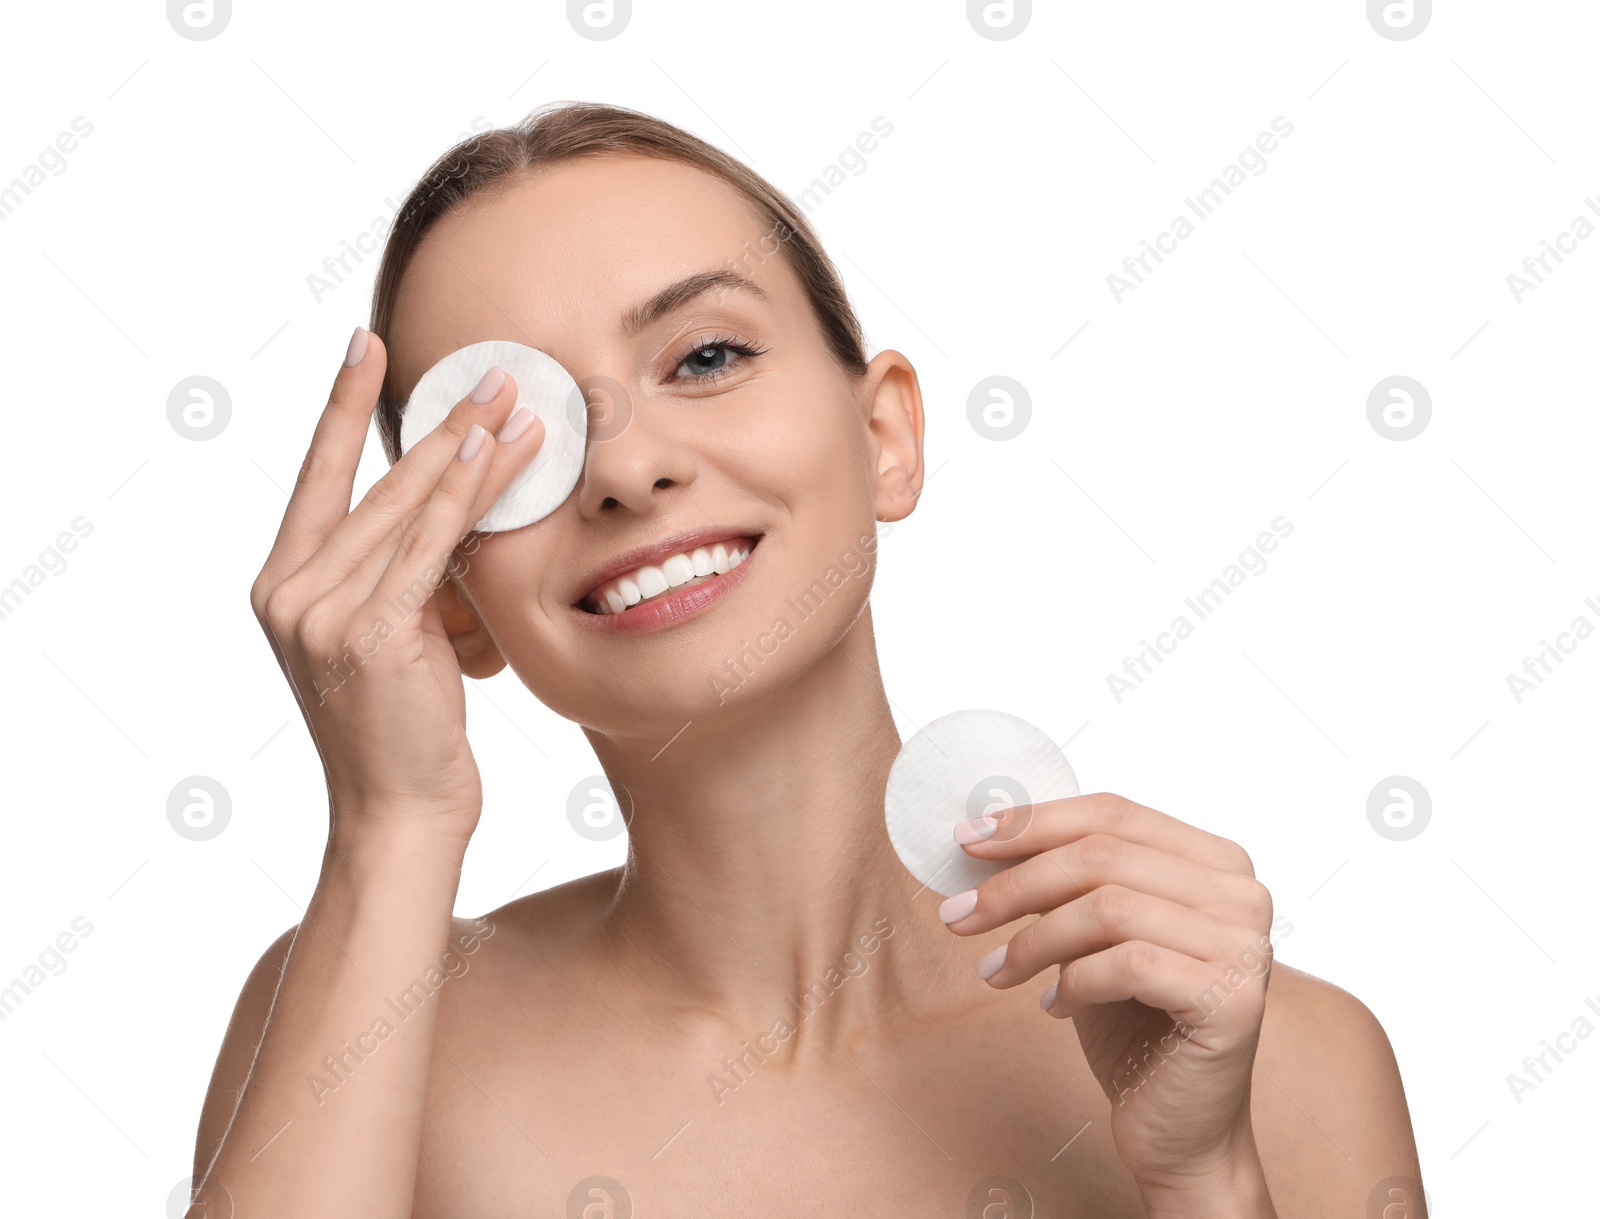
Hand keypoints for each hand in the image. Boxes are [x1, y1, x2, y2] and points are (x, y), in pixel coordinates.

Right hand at [248, 327, 545, 844]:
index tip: (364, 346)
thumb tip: (462, 507)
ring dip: (466, 449)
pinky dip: (466, 498)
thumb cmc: (408, 730)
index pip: (319, 478)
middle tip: (494, 374)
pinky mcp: (368, 635)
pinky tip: (498, 455)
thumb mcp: (396, 636)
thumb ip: (405, 573)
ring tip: (513, 401)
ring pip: (407, 509)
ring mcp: (320, 614)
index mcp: (283, 588)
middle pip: (377, 485)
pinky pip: (429, 548)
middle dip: (440, 425)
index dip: (343, 408)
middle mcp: (289, 594)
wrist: (400, 814)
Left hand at [940, 792, 1276, 1199]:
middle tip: (958, 916)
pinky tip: (1055, 1007)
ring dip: (1034, 939)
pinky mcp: (1232, 1000)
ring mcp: (1245, 945)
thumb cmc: (1134, 1027)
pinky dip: (1075, 981)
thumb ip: (1062, 883)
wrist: (1179, 1131)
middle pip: (1104, 855)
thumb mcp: (1090, 936)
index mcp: (1215, 861)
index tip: (966, 840)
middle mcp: (1242, 893)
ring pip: (1109, 907)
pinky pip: (1128, 963)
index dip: (1034, 821)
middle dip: (1016, 883)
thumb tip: (984, 835)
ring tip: (995, 971)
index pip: (1113, 812)